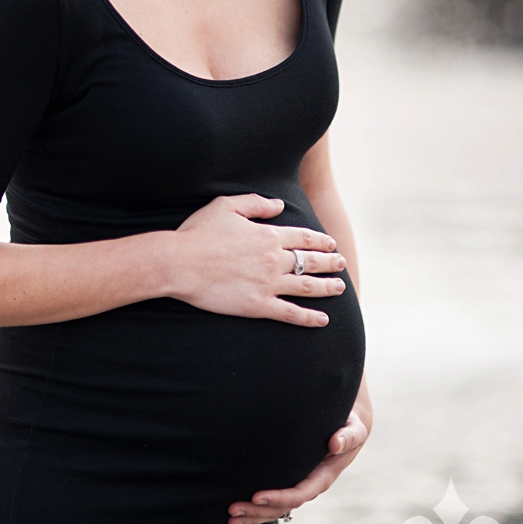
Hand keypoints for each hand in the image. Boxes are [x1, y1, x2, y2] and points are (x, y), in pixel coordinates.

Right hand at [172, 194, 345, 325]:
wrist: (180, 263)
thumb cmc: (199, 233)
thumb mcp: (226, 205)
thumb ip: (256, 203)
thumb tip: (280, 205)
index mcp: (267, 235)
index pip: (303, 238)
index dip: (320, 241)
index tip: (331, 244)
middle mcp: (274, 260)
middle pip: (310, 261)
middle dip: (330, 263)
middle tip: (342, 264)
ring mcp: (268, 284)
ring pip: (307, 287)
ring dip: (327, 287)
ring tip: (340, 287)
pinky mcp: (258, 306)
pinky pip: (290, 313)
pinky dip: (309, 318)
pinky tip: (322, 320)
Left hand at [227, 384, 372, 523]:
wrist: (348, 430)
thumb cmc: (349, 427)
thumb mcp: (354, 430)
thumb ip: (348, 436)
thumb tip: (336, 443)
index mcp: (323, 477)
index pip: (298, 493)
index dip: (277, 497)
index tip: (256, 496)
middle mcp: (310, 486)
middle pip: (282, 506)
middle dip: (257, 511)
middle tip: (232, 511)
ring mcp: (300, 486)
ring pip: (275, 509)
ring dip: (253, 515)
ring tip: (230, 519)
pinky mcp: (292, 482)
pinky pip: (274, 503)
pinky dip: (257, 515)